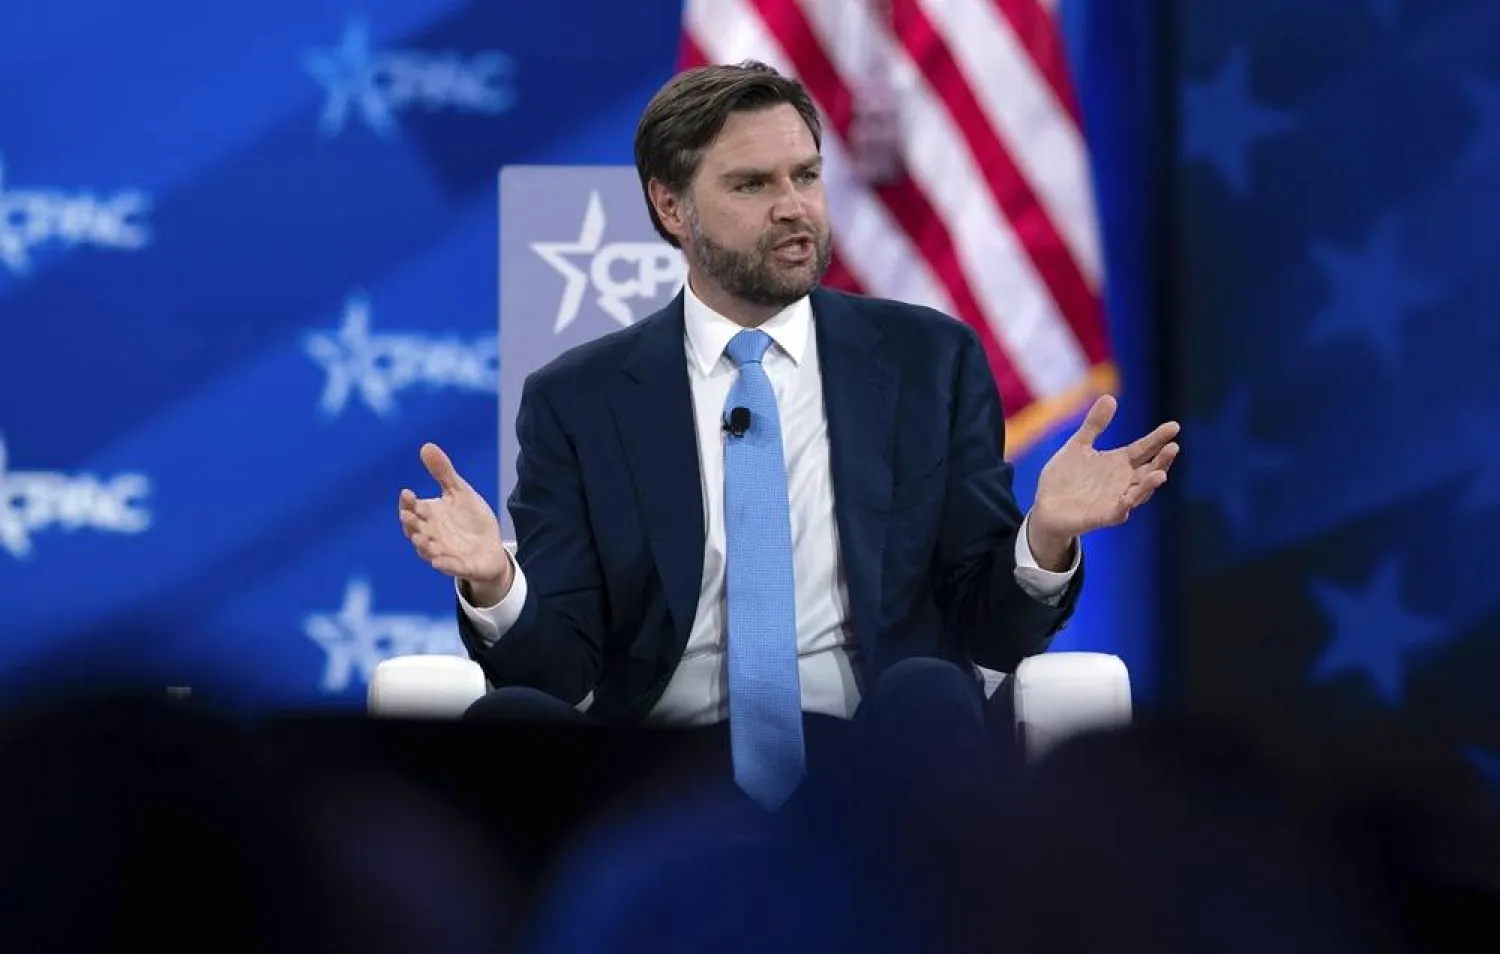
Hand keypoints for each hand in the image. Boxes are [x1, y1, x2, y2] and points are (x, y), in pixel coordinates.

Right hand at [398, 443, 510, 590]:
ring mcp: (444, 552)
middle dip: (411, 524)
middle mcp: (431, 535)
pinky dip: (444, 564)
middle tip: (407, 515)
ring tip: (421, 539)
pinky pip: (449, 567)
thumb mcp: (459, 492)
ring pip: (428, 551)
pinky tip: (439, 561)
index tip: (407, 493)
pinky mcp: (459, 566)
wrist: (490, 547)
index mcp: (430, 516)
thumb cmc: (469, 520)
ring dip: (423, 546)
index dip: (408, 503)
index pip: (413, 509)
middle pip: (416, 530)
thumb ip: (443, 473)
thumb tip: (426, 446)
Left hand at [1030, 395, 1179, 558]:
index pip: (1143, 449)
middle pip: (1149, 471)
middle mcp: (1122, 482)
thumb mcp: (1078, 445)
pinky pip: (1117, 512)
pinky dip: (1125, 506)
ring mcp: (1114, 500)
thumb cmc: (1065, 478)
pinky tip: (1130, 499)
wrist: (1045, 507)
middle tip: (1173, 447)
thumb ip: (1094, 425)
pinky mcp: (1102, 517)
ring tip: (1160, 474)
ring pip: (1139, 493)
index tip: (1174, 426)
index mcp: (1118, 463)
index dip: (1158, 438)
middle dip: (1162, 461)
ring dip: (1149, 485)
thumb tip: (1110, 397)